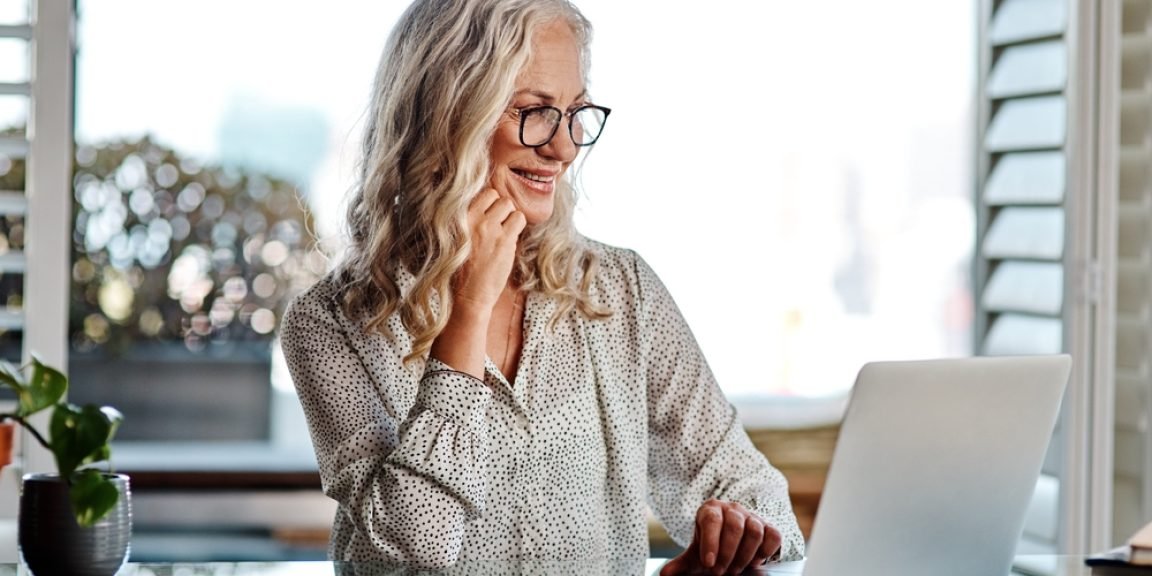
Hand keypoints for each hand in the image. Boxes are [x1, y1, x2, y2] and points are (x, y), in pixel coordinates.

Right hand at [454, 188, 525, 313]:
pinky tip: (509, 241)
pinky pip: (519, 219)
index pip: (481, 193)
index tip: (488, 217)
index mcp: (458, 219)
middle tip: (498, 226)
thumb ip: (468, 222)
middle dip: (500, 209)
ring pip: (509, 205)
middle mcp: (472, 219)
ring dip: (510, 217)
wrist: (469, 295)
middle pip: (496, 196)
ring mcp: (489, 228)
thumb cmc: (462, 272)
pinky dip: (517, 227)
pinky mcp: (504, 240)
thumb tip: (486, 205)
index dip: (488, 204)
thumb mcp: (456, 241)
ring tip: (504, 234)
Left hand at [660, 500, 780, 574]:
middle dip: (728, 553)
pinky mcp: (768, 526)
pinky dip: (766, 550)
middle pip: (734, 526)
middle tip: (721, 572)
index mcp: (710, 509)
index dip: (711, 541)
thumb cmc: (712, 545)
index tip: (708, 563)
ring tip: (735, 570)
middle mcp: (732, 509)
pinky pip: (773, 535)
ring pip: (754, 530)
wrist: (732, 540)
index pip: (712, 520)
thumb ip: (682, 563)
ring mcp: (752, 516)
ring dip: (745, 555)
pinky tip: (755, 562)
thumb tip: (664, 574)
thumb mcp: (697, 553)